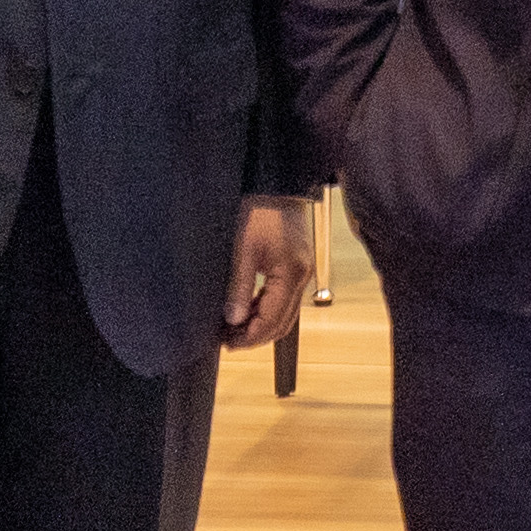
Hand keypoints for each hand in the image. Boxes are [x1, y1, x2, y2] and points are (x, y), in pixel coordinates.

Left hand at [225, 201, 314, 352]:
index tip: (228, 343)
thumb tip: (233, 320)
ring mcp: (302, 273)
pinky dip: (267, 310)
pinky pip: (285, 300)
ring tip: (233, 326)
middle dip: (256, 336)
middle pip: (282, 323)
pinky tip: (247, 308)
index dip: (250, 337)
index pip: (272, 320)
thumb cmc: (260, 212)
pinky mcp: (298, 268)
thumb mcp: (243, 250)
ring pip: (285, 314)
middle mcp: (303, 277)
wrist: (276, 187)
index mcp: (291, 274)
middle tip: (228, 340)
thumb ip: (240, 287)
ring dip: (261, 324)